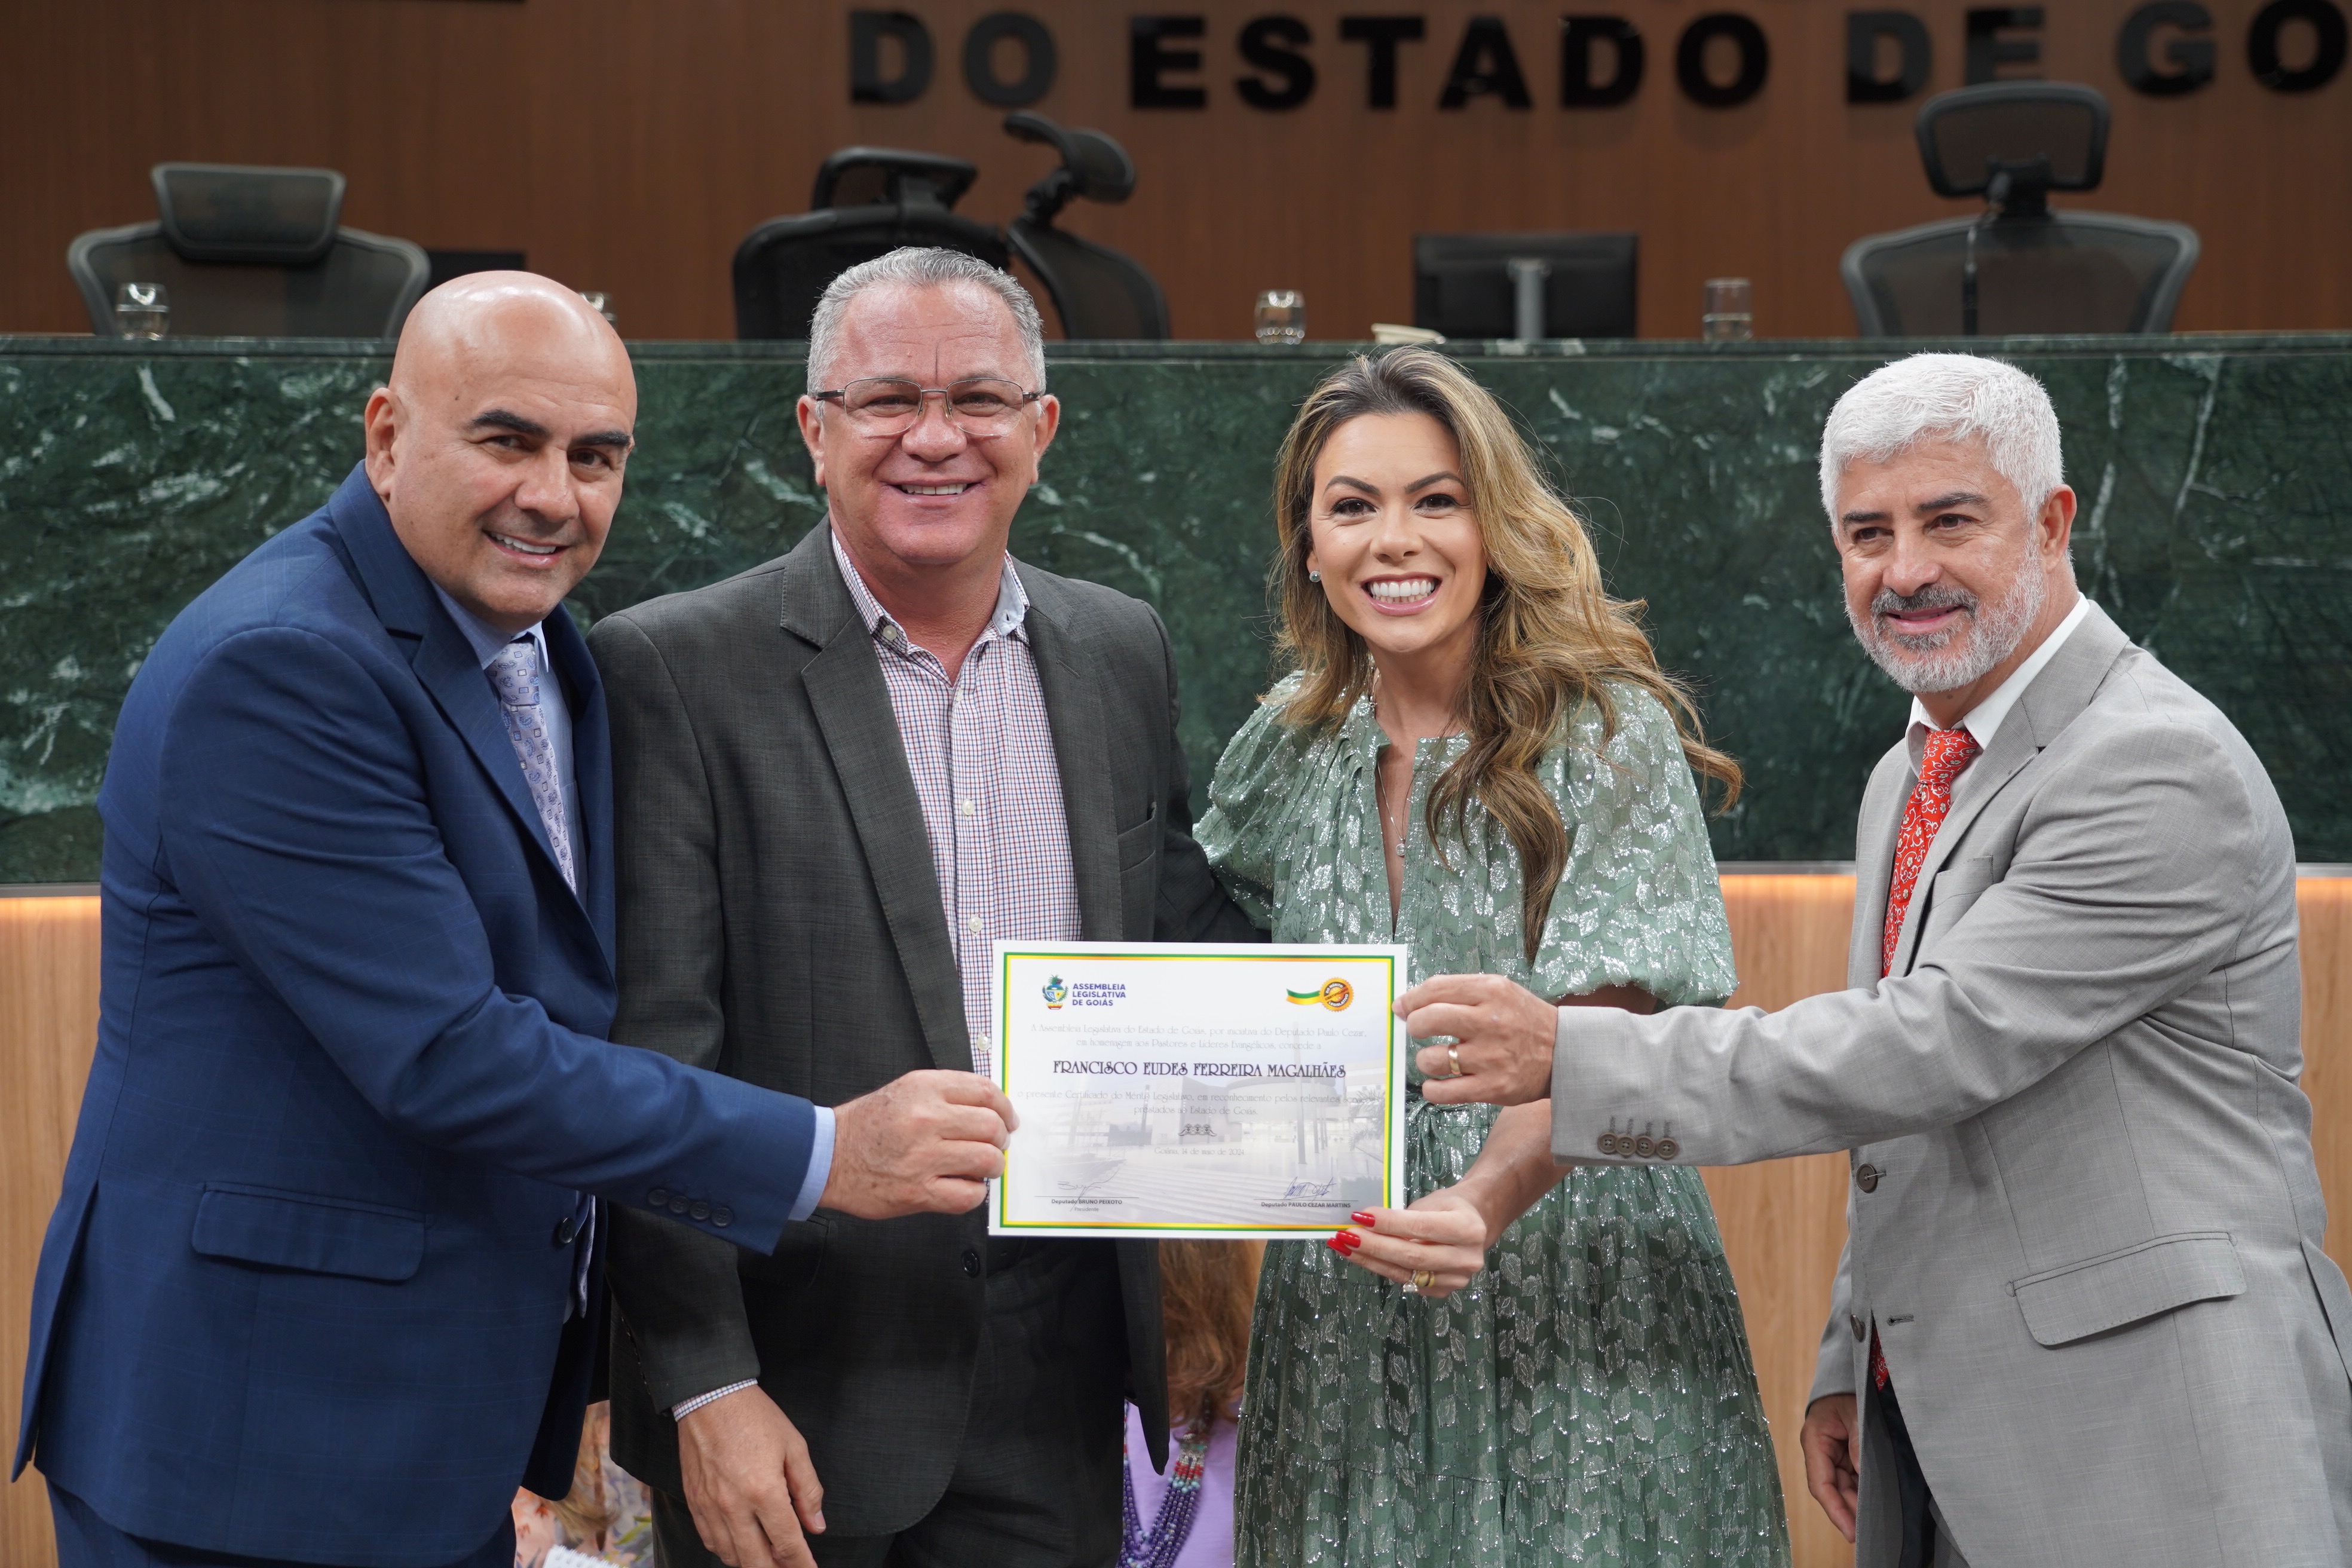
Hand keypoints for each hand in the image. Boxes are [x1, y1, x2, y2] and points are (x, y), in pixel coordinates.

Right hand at [676, 1385, 824, 1567]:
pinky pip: (710, 1541)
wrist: (710, 1396)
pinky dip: (727, 1552)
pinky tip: (740, 1548)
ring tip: (769, 1560)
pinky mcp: (694, 1503)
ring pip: (731, 1556)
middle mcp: (734, 1506)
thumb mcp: (794, 1447)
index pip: (787, 1543)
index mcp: (764, 1491)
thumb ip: (808, 1490)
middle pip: (757, 1561)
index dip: (802, 1564)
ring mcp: (710, 1507)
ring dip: (752, 1564)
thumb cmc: (755, 1417)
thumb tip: (816, 1525)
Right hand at [820, 1070, 1018, 1218]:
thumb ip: (946, 1094)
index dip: (1005, 1108)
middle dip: (1000, 1139)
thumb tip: (990, 1109)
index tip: (1008, 1119)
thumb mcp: (906, 1090)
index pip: (986, 1092)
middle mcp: (926, 1119)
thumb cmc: (866, 1126)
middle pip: (992, 1126)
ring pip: (987, 1160)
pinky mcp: (919, 1192)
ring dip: (991, 1167)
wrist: (827, 1156)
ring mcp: (923, 1157)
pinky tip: (963, 1186)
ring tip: (980, 1168)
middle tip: (994, 1146)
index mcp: (924, 1089)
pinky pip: (969, 1195)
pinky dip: (974, 1193)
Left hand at [1328, 1190, 1489, 1299]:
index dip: (1389, 1223)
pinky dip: (1380, 1268)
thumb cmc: (1447, 1208)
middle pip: (1411, 1255)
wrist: (1473, 1226)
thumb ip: (1405, 1216)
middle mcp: (1466, 1258)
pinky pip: (1405, 1281)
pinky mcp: (1442, 1292)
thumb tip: (1366, 1224)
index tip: (1361, 1216)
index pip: (1420, 1227)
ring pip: (1404, 1272)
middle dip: (1374, 1245)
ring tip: (1344, 1246)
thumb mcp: (1431, 1203)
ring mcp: (1456, 1280)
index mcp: (1468, 1228)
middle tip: (1346, 1235)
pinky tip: (1361, 1257)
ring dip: (1369, 1259)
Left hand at [1398, 974, 1560, 1106]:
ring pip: (1431, 1059)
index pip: (1434, 989)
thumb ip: (1457, 991)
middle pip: (1426, 1021)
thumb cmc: (1523, 1020)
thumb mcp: (1499, 991)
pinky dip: (1433, 1088)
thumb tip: (1407, 1002)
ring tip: (1437, 1058)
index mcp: (1491, 991)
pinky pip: (1443, 1092)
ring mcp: (1490, 1057)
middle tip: (1418, 1031)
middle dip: (1414, 1026)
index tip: (1401, 1008)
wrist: (1565, 1053)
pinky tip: (1440, 1081)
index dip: (1410, 1000)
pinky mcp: (1492, 1088)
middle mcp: (1490, 1022)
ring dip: (1425, 1060)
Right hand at [1801, 1392, 1861, 1542]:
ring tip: (1875, 1521)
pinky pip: (1852, 1480)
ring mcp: (1833, 1456)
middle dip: (1849, 1511)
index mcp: (1815, 1441)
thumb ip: (1858, 1442)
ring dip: (1857, 1504)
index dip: (1835, 1510)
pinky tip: (1876, 1503)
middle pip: (1833, 1490)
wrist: (1854, 1377)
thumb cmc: (1850, 1392)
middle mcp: (1820, 1453)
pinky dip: (1863, 1492)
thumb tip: (1863, 1474)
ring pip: (1843, 1488)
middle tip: (1870, 1532)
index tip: (1851, 1531)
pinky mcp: (1846, 1456)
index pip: (1821, 1484)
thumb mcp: (1856, 1413)